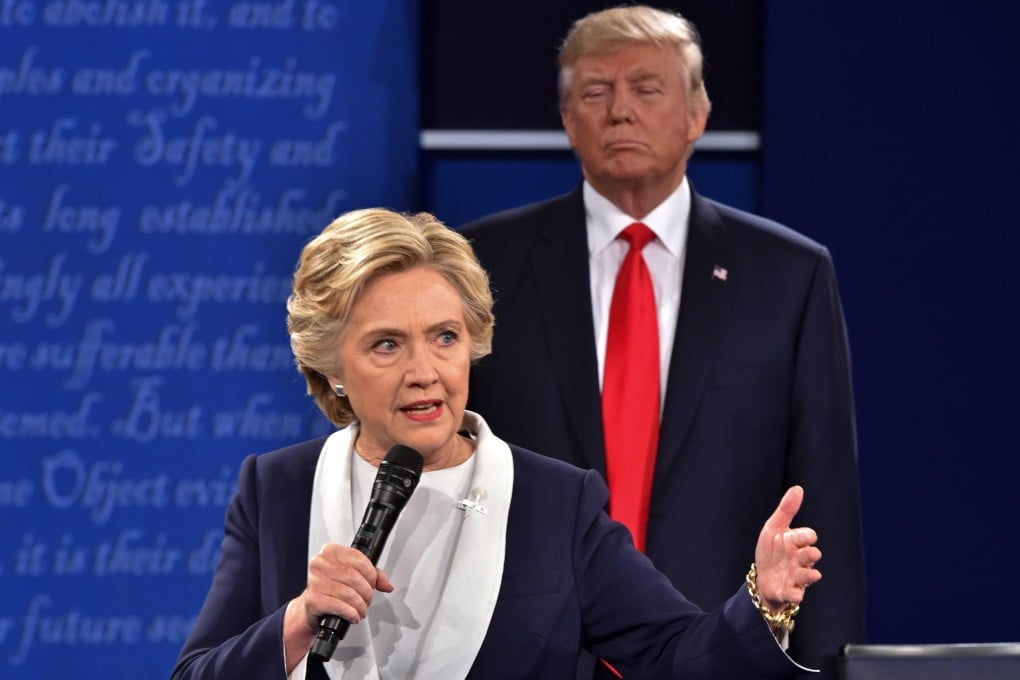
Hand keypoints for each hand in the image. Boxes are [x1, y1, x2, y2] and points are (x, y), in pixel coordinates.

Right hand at [282, 544, 392, 670]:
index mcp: (330, 552)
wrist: (312, 607)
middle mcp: (319, 564)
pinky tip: (353, 616)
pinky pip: (340, 606)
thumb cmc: (332, 588)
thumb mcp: (352, 575)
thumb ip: (372, 575)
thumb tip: (387, 584)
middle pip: (354, 577)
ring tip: (361, 610)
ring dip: (360, 606)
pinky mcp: (313, 600)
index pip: (357, 558)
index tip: (372, 583)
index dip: (370, 573)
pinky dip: (351, 613)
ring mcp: (314, 582)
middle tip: (367, 599)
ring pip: (348, 594)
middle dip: (366, 592)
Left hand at [753, 485, 821, 612]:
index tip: (808, 536)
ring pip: (806, 576)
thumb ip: (786, 510)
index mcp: (796, 543)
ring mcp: (795, 577)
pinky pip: (794, 594)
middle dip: (810, 554)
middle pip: (809, 556)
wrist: (762, 577)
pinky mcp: (788, 591)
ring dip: (808, 575)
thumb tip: (798, 488)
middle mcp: (799, 560)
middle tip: (812, 553)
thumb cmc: (772, 551)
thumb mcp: (774, 528)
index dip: (806, 536)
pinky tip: (794, 594)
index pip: (806, 537)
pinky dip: (795, 594)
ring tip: (811, 574)